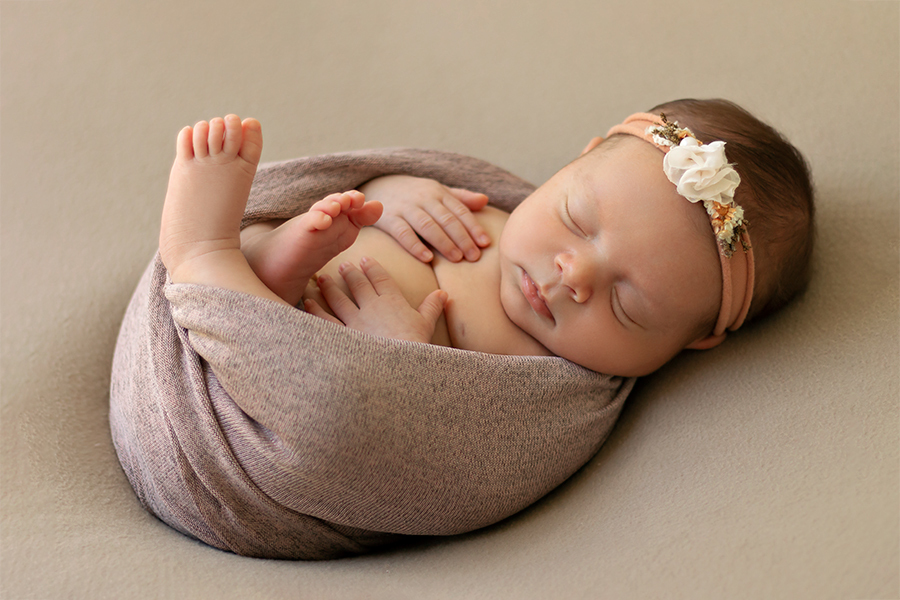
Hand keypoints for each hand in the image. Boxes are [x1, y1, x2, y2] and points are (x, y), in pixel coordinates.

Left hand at [304, 257, 447, 343]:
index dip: (373, 268)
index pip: (381, 279)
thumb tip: (444, 294)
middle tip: (344, 265)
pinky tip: (307, 302)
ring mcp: (355, 321)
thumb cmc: (415, 346)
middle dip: (350, 273)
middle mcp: (372, 306)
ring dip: (330, 287)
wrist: (399, 368)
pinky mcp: (343, 335)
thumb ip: (432, 307)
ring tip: (322, 278)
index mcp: (392, 301)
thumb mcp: (427, 325)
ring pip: (339, 299)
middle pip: (358, 285)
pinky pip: (325, 320)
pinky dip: (315, 310)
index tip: (366, 259)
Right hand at [359, 175, 490, 262]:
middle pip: (446, 219)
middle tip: (474, 257)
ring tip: (457, 259)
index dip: (473, 227)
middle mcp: (423, 198)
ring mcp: (405, 208)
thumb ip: (460, 198)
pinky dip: (415, 245)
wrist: (378, 184)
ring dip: (444, 243)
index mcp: (437, 192)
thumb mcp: (437, 191)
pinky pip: (402, 233)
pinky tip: (428, 258)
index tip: (485, 244)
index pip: (459, 210)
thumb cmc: (415, 194)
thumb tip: (485, 201)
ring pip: (427, 225)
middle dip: (462, 238)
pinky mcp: (388, 218)